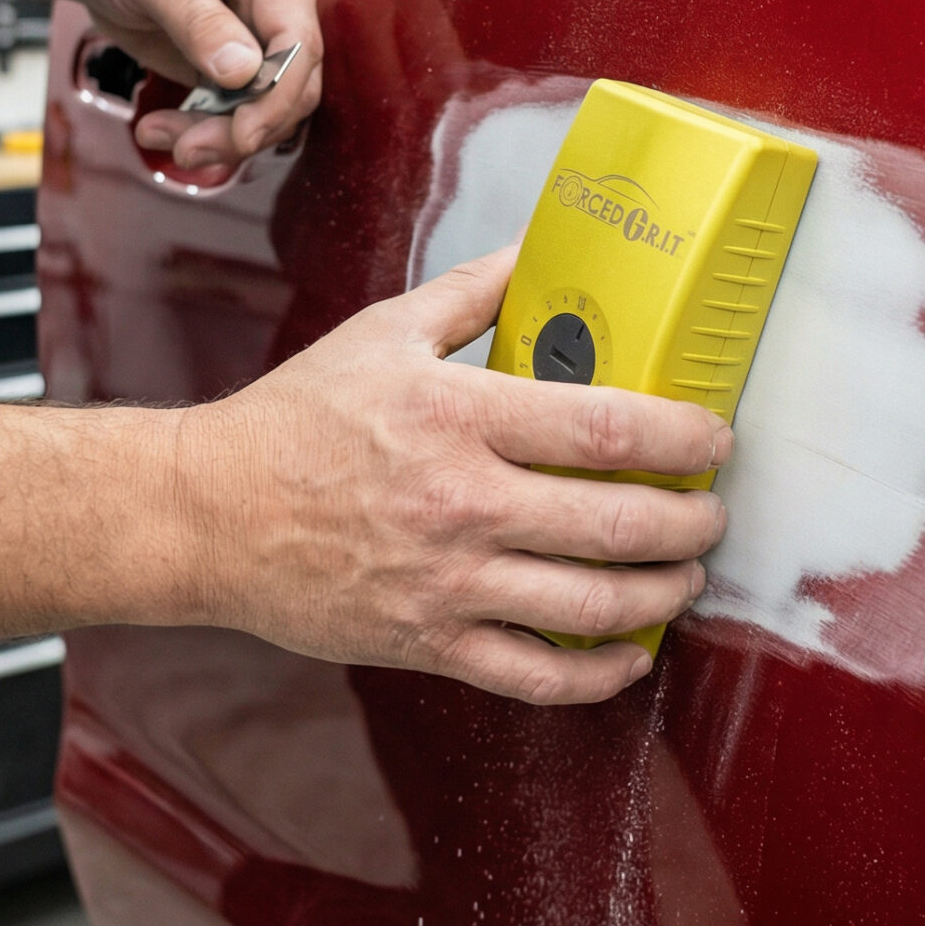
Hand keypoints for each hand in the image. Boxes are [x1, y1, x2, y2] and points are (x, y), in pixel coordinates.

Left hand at [70, 0, 321, 168]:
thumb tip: (244, 72)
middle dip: (245, 127)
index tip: (242, 133)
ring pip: (268, 111)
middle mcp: (279, 1)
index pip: (298, 38)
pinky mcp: (238, 70)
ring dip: (219, 138)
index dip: (278, 92)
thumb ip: (198, 19)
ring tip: (157, 135)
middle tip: (188, 149)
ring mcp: (262, 38)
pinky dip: (202, 133)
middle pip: (293, 85)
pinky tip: (157, 129)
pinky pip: (237, 116)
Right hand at [180, 246, 730, 705]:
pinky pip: (536, 676)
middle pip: (618, 524)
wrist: (209, 514)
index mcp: (457, 416)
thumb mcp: (383, 334)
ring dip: (662, 595)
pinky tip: (629, 654)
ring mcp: (447, 582)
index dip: (682, 437)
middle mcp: (462, 503)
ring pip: (592, 606)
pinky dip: (600, 674)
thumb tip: (539, 249)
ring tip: (683, 576)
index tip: (714, 438)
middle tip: (712, 513)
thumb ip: (472, 292)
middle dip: (691, 523)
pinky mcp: (428, 642)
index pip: (604, 429)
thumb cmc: (295, 421)